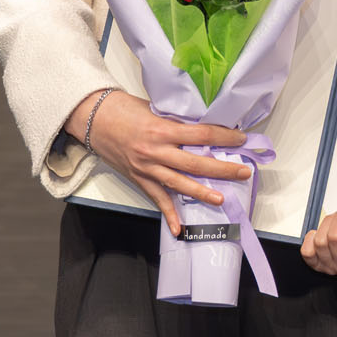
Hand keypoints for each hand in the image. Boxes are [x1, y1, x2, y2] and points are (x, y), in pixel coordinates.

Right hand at [72, 90, 251, 236]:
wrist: (93, 118)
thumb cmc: (125, 108)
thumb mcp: (156, 109)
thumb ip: (177, 121)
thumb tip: (204, 128)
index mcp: (163, 129)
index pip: (201, 134)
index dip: (224, 137)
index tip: (241, 139)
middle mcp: (156, 151)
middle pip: (195, 162)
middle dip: (221, 169)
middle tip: (243, 172)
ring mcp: (146, 167)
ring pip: (178, 183)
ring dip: (201, 192)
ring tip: (220, 199)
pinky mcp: (138, 178)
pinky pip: (156, 198)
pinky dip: (168, 214)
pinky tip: (179, 228)